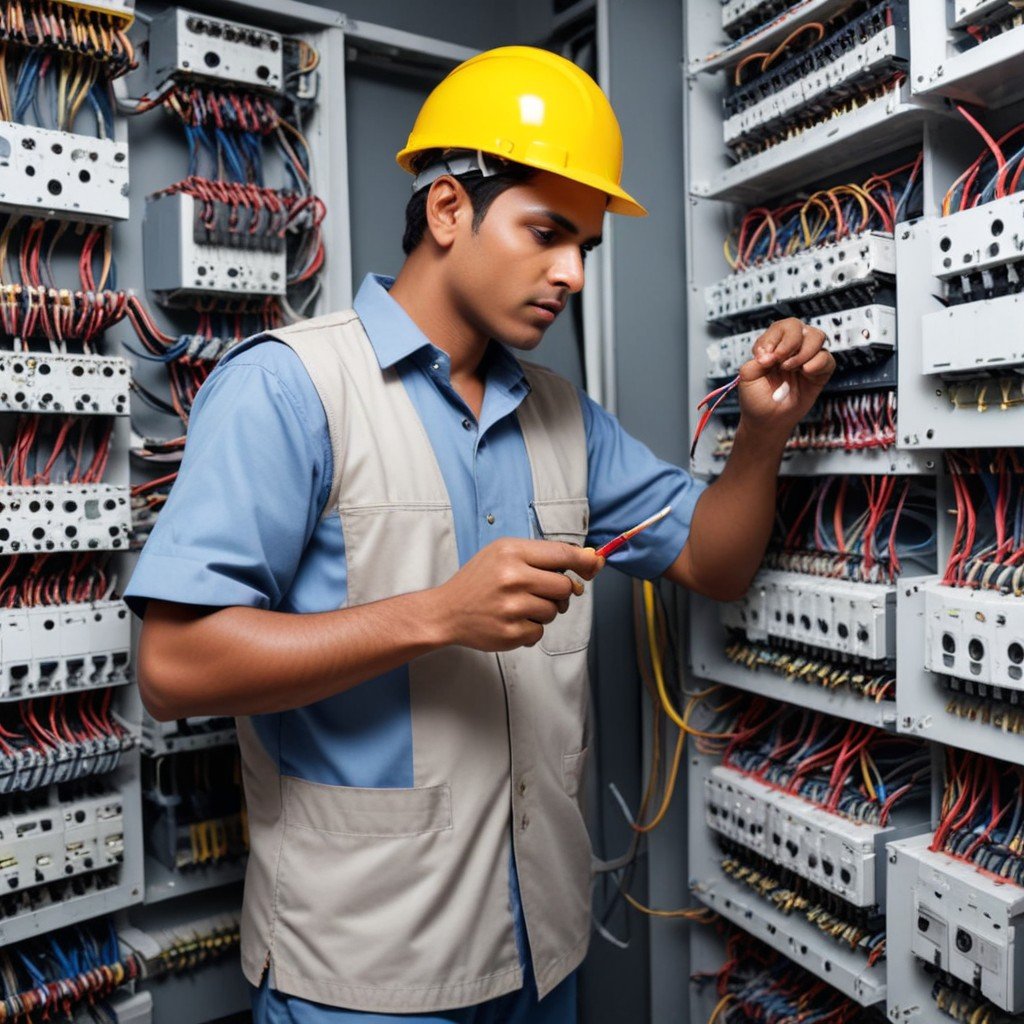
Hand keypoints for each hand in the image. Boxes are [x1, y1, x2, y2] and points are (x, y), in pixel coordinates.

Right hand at [436, 538, 604, 651]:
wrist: (447, 611)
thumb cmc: (479, 581)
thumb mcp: (505, 554)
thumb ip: (545, 556)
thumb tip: (593, 562)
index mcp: (512, 552)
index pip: (562, 554)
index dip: (584, 561)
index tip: (595, 565)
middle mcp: (512, 577)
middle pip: (564, 586)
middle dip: (559, 591)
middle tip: (541, 591)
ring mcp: (511, 607)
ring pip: (554, 610)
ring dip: (544, 611)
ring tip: (520, 606)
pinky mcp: (510, 632)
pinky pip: (540, 631)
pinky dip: (531, 628)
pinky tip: (511, 621)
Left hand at [738, 318, 834, 435]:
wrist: (767, 422)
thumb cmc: (756, 399)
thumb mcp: (748, 377)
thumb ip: (757, 360)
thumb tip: (772, 354)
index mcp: (773, 346)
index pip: (779, 328)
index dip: (773, 339)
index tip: (765, 359)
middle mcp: (790, 348)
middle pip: (798, 327)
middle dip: (789, 342)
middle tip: (779, 361)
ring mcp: (806, 358)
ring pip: (816, 337)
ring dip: (803, 351)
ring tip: (791, 368)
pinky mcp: (819, 372)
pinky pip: (827, 359)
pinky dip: (818, 362)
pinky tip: (806, 372)